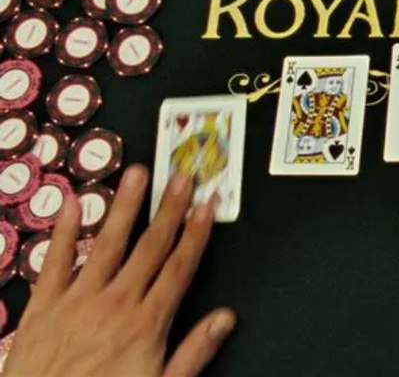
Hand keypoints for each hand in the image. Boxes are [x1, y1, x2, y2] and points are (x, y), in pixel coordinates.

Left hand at [4, 166, 234, 376]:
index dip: (195, 235)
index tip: (207, 206)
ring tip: (137, 176)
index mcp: (147, 323)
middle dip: (169, 211)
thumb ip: (193, 353)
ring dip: (124, 208)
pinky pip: (56, 261)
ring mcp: (77, 300)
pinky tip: (74, 204)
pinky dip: (65, 231)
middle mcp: (115, 303)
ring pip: (108, 244)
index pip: (179, 268)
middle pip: (149, 248)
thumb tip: (225, 318)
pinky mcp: (43, 305)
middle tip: (181, 178)